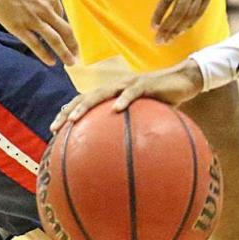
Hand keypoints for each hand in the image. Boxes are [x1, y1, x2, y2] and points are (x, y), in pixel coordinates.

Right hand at [0, 0, 77, 65]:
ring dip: (64, 53)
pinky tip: (51, 62)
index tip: (62, 37)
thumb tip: (44, 10)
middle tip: (77, 56)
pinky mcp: (18, 26)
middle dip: (73, 45)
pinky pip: (36, 44)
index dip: (60, 28)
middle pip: (65, 31)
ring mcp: (33, 19)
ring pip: (55, 40)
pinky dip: (45, 55)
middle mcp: (46, 9)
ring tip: (70, 63)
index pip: (61, 17)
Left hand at [50, 59, 203, 129]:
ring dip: (86, 105)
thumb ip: (134, 130)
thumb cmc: (165, 100)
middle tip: (55, 128)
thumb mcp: (147, 116)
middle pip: (86, 96)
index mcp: (114, 94)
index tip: (53, 131)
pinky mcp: (145, 84)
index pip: (84, 101)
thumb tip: (124, 159)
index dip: (67, 113)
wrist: (185, 80)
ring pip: (102, 93)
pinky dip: (123, 100)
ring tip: (75, 119)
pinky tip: (116, 110)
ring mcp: (129, 83)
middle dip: (69, 112)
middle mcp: (116, 86)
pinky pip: (132, 92)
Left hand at [142, 0, 232, 43]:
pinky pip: (202, 9)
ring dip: (180, 28)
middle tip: (159, 41)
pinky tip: (184, 28)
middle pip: (180, 12)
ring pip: (192, 13)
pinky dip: (193, 21)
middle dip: (169, 28)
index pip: (168, 0)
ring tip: (170, 39)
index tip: (152, 27)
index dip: (160, 15)